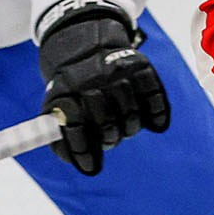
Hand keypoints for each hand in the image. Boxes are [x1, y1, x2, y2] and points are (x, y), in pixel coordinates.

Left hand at [37, 0, 170, 175]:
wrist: (84, 46)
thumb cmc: (73, 92)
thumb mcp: (56, 111)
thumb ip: (66, 142)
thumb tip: (89, 168)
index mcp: (66, 96)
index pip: (76, 128)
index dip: (83, 151)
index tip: (92, 167)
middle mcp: (90, 82)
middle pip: (108, 127)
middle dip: (110, 137)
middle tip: (110, 135)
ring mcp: (115, 73)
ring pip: (132, 115)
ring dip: (131, 126)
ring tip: (125, 123)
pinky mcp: (138, 65)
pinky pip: (153, 94)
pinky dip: (157, 113)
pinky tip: (156, 123)